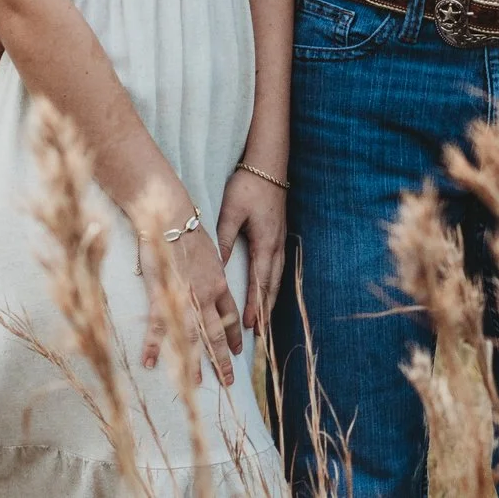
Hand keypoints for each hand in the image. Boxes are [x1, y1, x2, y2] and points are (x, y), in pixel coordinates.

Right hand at [143, 223, 243, 386]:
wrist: (171, 221)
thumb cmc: (189, 232)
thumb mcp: (210, 253)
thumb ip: (211, 271)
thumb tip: (211, 279)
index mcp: (218, 284)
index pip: (230, 315)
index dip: (234, 335)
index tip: (237, 351)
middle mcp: (205, 296)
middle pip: (216, 333)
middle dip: (222, 359)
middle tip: (228, 381)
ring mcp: (184, 299)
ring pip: (192, 338)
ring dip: (194, 362)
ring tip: (197, 383)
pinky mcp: (162, 298)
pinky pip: (158, 328)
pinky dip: (153, 346)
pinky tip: (149, 363)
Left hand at [217, 167, 288, 338]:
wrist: (268, 164)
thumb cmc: (248, 187)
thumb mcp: (232, 213)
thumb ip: (225, 241)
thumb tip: (218, 269)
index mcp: (265, 242)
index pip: (260, 282)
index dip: (255, 306)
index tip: (250, 326)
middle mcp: (276, 245)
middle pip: (272, 285)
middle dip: (266, 310)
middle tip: (260, 334)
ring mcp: (280, 239)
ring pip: (277, 277)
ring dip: (270, 299)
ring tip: (265, 320)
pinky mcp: (278, 233)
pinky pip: (277, 266)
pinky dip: (273, 283)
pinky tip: (269, 289)